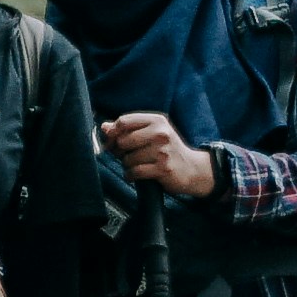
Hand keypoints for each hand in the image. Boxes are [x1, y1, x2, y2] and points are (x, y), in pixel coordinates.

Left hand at [101, 112, 216, 197]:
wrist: (192, 168)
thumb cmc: (167, 150)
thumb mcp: (151, 134)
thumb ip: (128, 129)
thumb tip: (104, 127)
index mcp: (156, 121)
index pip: (124, 121)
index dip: (112, 133)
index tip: (110, 142)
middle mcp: (160, 133)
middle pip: (123, 140)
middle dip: (120, 152)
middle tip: (126, 156)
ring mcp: (162, 151)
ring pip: (128, 158)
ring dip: (127, 165)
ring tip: (137, 165)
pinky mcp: (163, 168)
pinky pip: (134, 172)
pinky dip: (131, 175)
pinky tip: (136, 175)